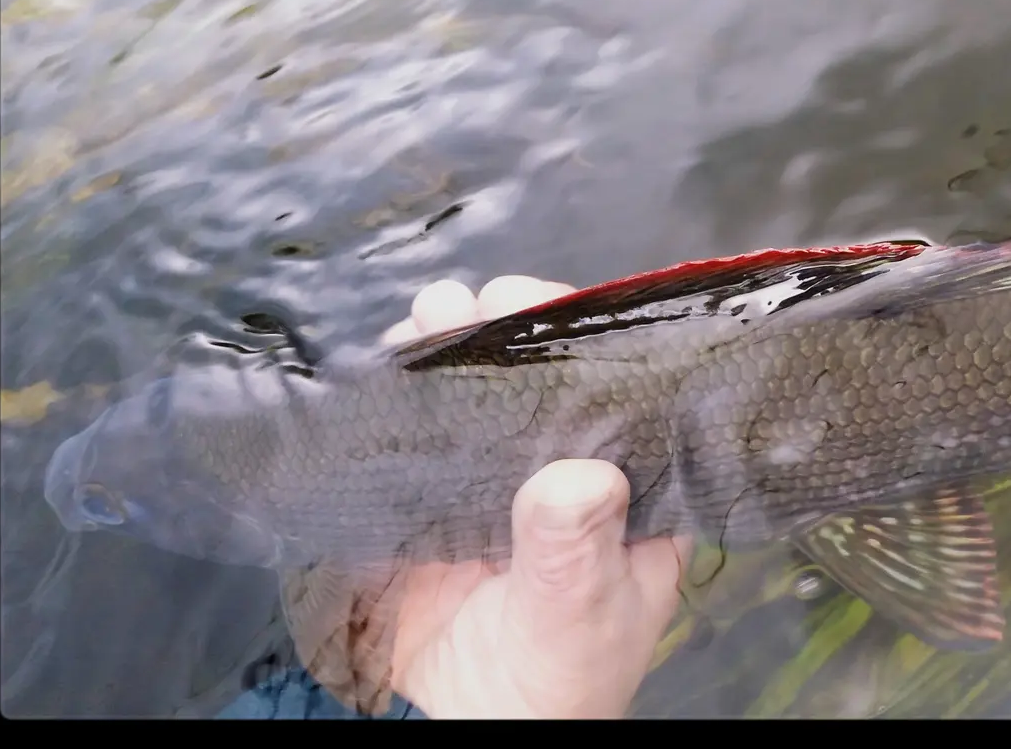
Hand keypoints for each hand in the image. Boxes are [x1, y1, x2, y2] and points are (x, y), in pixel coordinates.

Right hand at [379, 276, 691, 718]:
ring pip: (476, 391)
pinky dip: (396, 395)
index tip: (544, 307)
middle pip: (541, 375)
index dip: (583, 341)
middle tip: (473, 305)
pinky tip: (384, 364)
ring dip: (449, 346)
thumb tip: (581, 477)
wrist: (462, 735)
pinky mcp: (430, 498)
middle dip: (506, 328)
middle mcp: (564, 468)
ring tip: (428, 320)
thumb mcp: (577, 613)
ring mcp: (495, 477)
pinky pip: (414, 434)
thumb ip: (575, 549)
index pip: (616, 391)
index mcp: (626, 487)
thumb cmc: (554, 682)